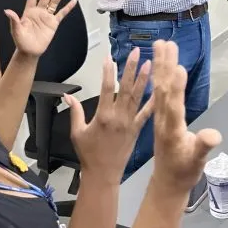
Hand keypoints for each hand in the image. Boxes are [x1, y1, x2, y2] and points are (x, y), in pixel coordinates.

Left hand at [4, 0, 77, 57]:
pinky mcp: (53, 23)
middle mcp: (39, 11)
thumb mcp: (15, 31)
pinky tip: (74, 0)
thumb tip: (7, 11)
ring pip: (54, 2)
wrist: (29, 52)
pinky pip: (62, 13)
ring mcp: (47, 17)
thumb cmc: (21, 41)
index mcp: (29, 11)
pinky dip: (68, 7)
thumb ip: (14, 20)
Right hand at [65, 48, 152, 183]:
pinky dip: (153, 102)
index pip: (107, 88)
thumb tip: (68, 95)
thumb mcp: (77, 132)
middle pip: (126, 88)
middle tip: (137, 52)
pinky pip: (146, 114)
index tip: (109, 58)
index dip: (108, 71)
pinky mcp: (137, 129)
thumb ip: (75, 112)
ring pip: (138, 97)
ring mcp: (130, 123)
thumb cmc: (88, 154)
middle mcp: (119, 117)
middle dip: (131, 68)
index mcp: (103, 116)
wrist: (103, 174)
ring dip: (144, 79)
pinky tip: (160, 90)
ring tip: (150, 63)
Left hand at [151, 40, 220, 196]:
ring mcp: (161, 116)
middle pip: (164, 88)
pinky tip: (160, 65)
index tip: (178, 66)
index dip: (177, 86)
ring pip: (160, 87)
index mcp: (172, 128)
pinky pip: (159, 92)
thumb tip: (213, 135)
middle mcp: (164, 118)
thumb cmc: (184, 172)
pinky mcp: (161, 115)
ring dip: (160, 65)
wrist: (168, 182)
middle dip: (165, 65)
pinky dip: (159, 76)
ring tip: (160, 44)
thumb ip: (203, 147)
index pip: (174, 104)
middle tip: (165, 43)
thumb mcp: (197, 162)